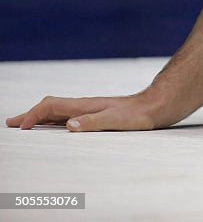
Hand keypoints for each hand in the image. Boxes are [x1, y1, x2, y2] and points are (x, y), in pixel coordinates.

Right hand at [6, 94, 162, 131]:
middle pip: (50, 108)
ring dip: (41, 118)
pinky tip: (58, 127)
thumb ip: (93, 122)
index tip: (18, 127)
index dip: (32, 115)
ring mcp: (91, 109)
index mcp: (84, 106)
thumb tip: (69, 126)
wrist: (158, 106)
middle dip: (30, 115)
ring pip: (59, 112)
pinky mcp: (99, 114)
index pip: (50, 107)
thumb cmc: (139, 115)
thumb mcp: (116, 120)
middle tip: (11, 123)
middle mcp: (85, 106)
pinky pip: (70, 117)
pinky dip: (55, 121)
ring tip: (27, 125)